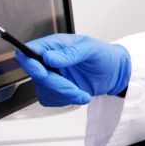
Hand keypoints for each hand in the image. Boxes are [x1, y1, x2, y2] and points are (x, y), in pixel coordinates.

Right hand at [15, 33, 130, 106]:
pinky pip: (50, 99)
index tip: (42, 72)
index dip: (30, 62)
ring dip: (64, 94)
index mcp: (55, 45)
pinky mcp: (54, 90)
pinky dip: (65, 100)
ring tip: (83, 93)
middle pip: (36, 74)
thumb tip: (49, 57)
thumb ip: (71, 53)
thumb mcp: (92, 49)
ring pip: (43, 89)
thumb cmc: (104, 55)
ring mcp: (51, 75)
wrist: (115, 73)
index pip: (30, 50)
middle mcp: (49, 60)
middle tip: (73, 89)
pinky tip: (78, 94)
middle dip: (56, 84)